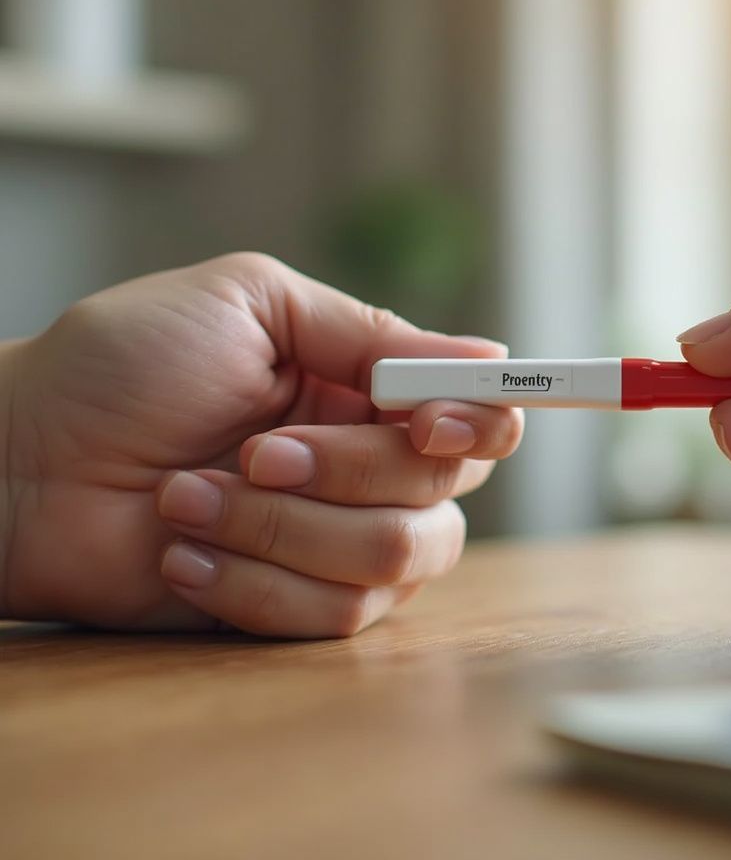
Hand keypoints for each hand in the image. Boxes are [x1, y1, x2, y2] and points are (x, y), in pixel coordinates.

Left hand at [0, 253, 522, 636]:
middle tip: (257, 449)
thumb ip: (369, 332)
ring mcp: (334, 541)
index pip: (474, 418)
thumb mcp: (250, 306)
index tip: (426, 422)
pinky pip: (334, 617)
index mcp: (362, 388)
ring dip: (288, 528)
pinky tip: (183, 554)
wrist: (20, 465)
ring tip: (190, 497)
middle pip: (443, 492)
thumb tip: (490, 353)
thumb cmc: (121, 367)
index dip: (475, 423)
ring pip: (397, 560)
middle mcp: (365, 466)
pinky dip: (255, 583)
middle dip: (349, 472)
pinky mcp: (294, 607)